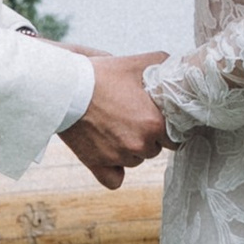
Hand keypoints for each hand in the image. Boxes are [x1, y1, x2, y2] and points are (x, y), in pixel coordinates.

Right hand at [60, 50, 166, 185]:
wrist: (65, 88)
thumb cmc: (101, 75)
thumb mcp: (137, 63)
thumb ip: (164, 66)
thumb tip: (178, 69)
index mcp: (155, 124)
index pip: (174, 138)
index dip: (164, 127)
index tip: (153, 118)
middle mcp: (139, 144)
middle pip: (154, 150)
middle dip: (147, 137)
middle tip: (130, 118)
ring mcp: (118, 157)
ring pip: (134, 162)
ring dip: (129, 150)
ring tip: (114, 127)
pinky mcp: (97, 165)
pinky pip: (114, 180)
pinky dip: (114, 171)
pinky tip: (111, 156)